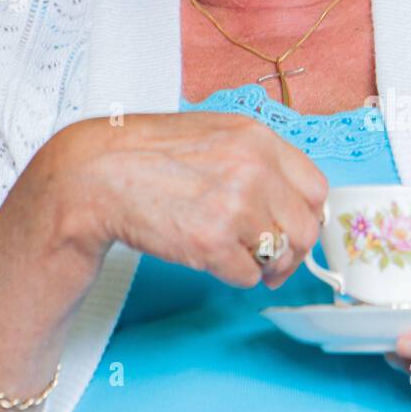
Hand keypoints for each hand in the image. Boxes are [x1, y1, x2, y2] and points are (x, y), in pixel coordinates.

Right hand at [43, 112, 328, 289]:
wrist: (95, 174)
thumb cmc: (149, 155)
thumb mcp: (215, 134)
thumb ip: (258, 160)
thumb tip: (290, 201)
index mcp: (258, 140)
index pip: (315, 189)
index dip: (305, 215)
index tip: (291, 228)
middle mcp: (254, 171)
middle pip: (304, 229)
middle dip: (290, 250)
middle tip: (272, 260)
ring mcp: (235, 208)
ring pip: (280, 256)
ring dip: (261, 264)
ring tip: (233, 254)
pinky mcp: (212, 243)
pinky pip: (247, 276)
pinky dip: (232, 275)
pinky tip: (208, 257)